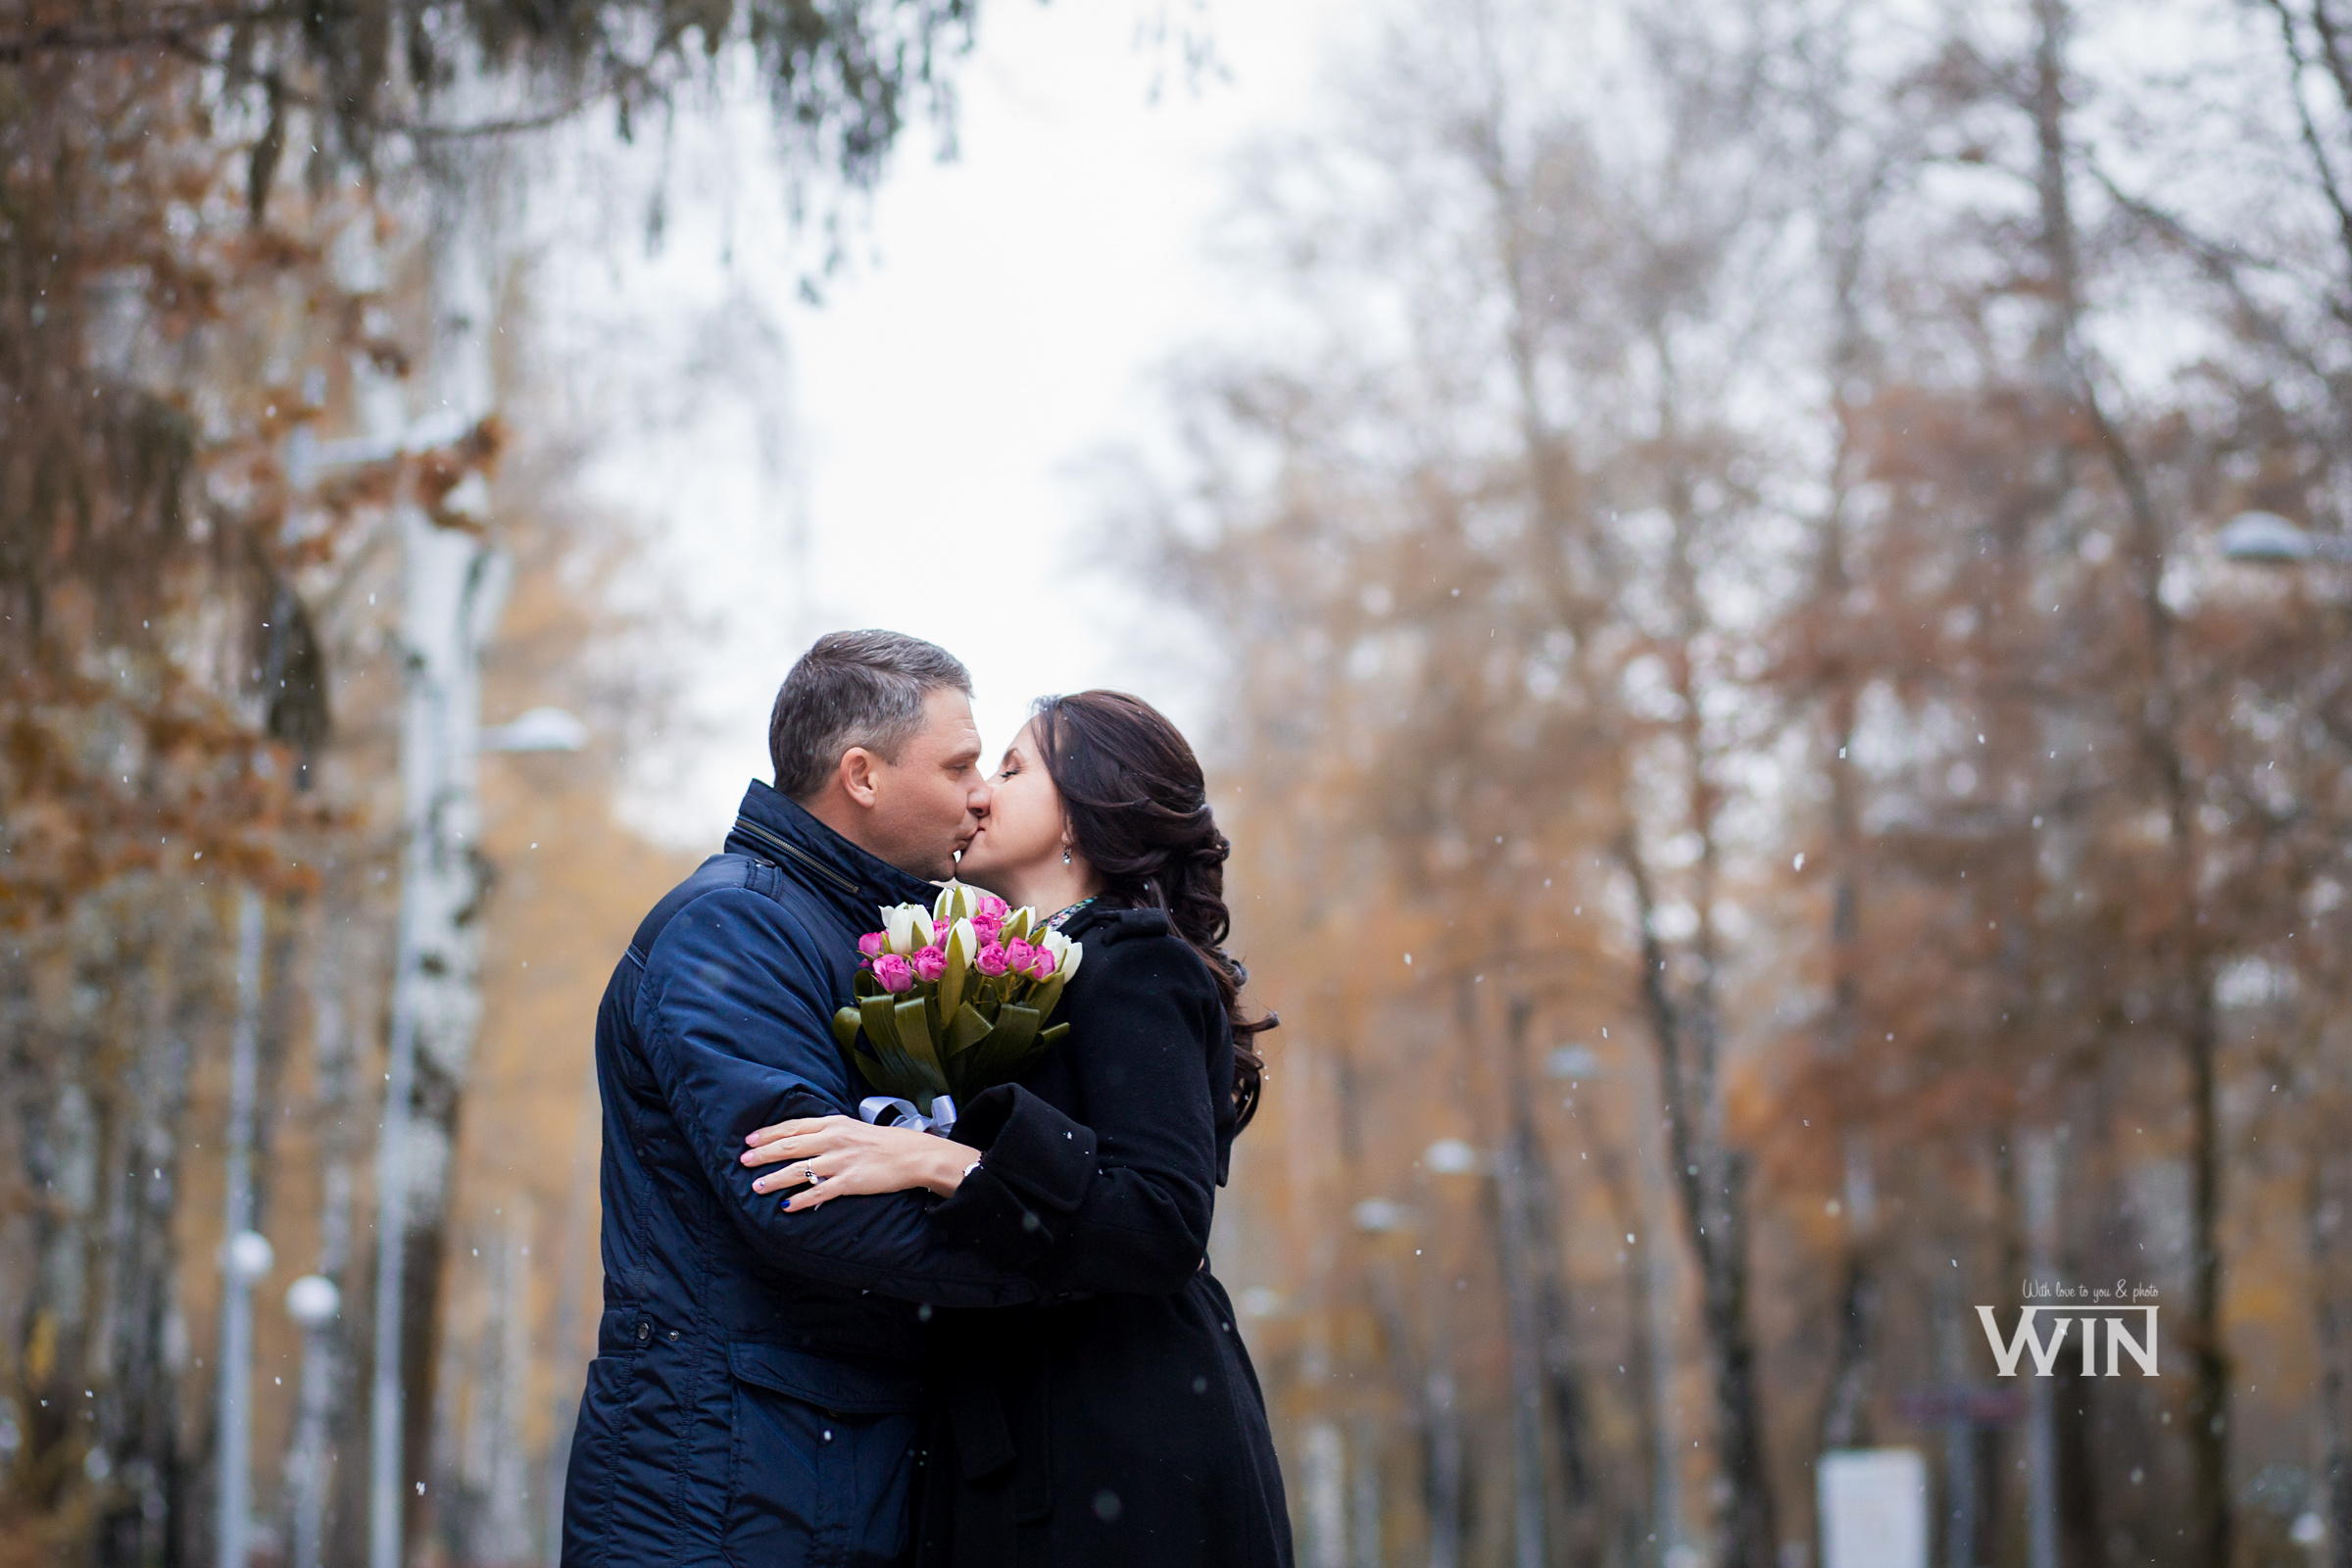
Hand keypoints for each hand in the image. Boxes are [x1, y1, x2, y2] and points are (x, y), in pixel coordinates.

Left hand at [740, 1115, 971, 1211]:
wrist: (913, 1155)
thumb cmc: (883, 1142)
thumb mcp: (853, 1127)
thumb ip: (828, 1130)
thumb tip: (802, 1137)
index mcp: (834, 1123)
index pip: (794, 1126)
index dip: (769, 1133)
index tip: (750, 1140)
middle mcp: (834, 1140)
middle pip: (790, 1145)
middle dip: (764, 1154)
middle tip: (744, 1161)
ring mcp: (841, 1161)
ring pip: (799, 1170)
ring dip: (774, 1179)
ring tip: (756, 1187)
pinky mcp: (850, 1182)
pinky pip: (819, 1193)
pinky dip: (801, 1200)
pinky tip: (786, 1206)